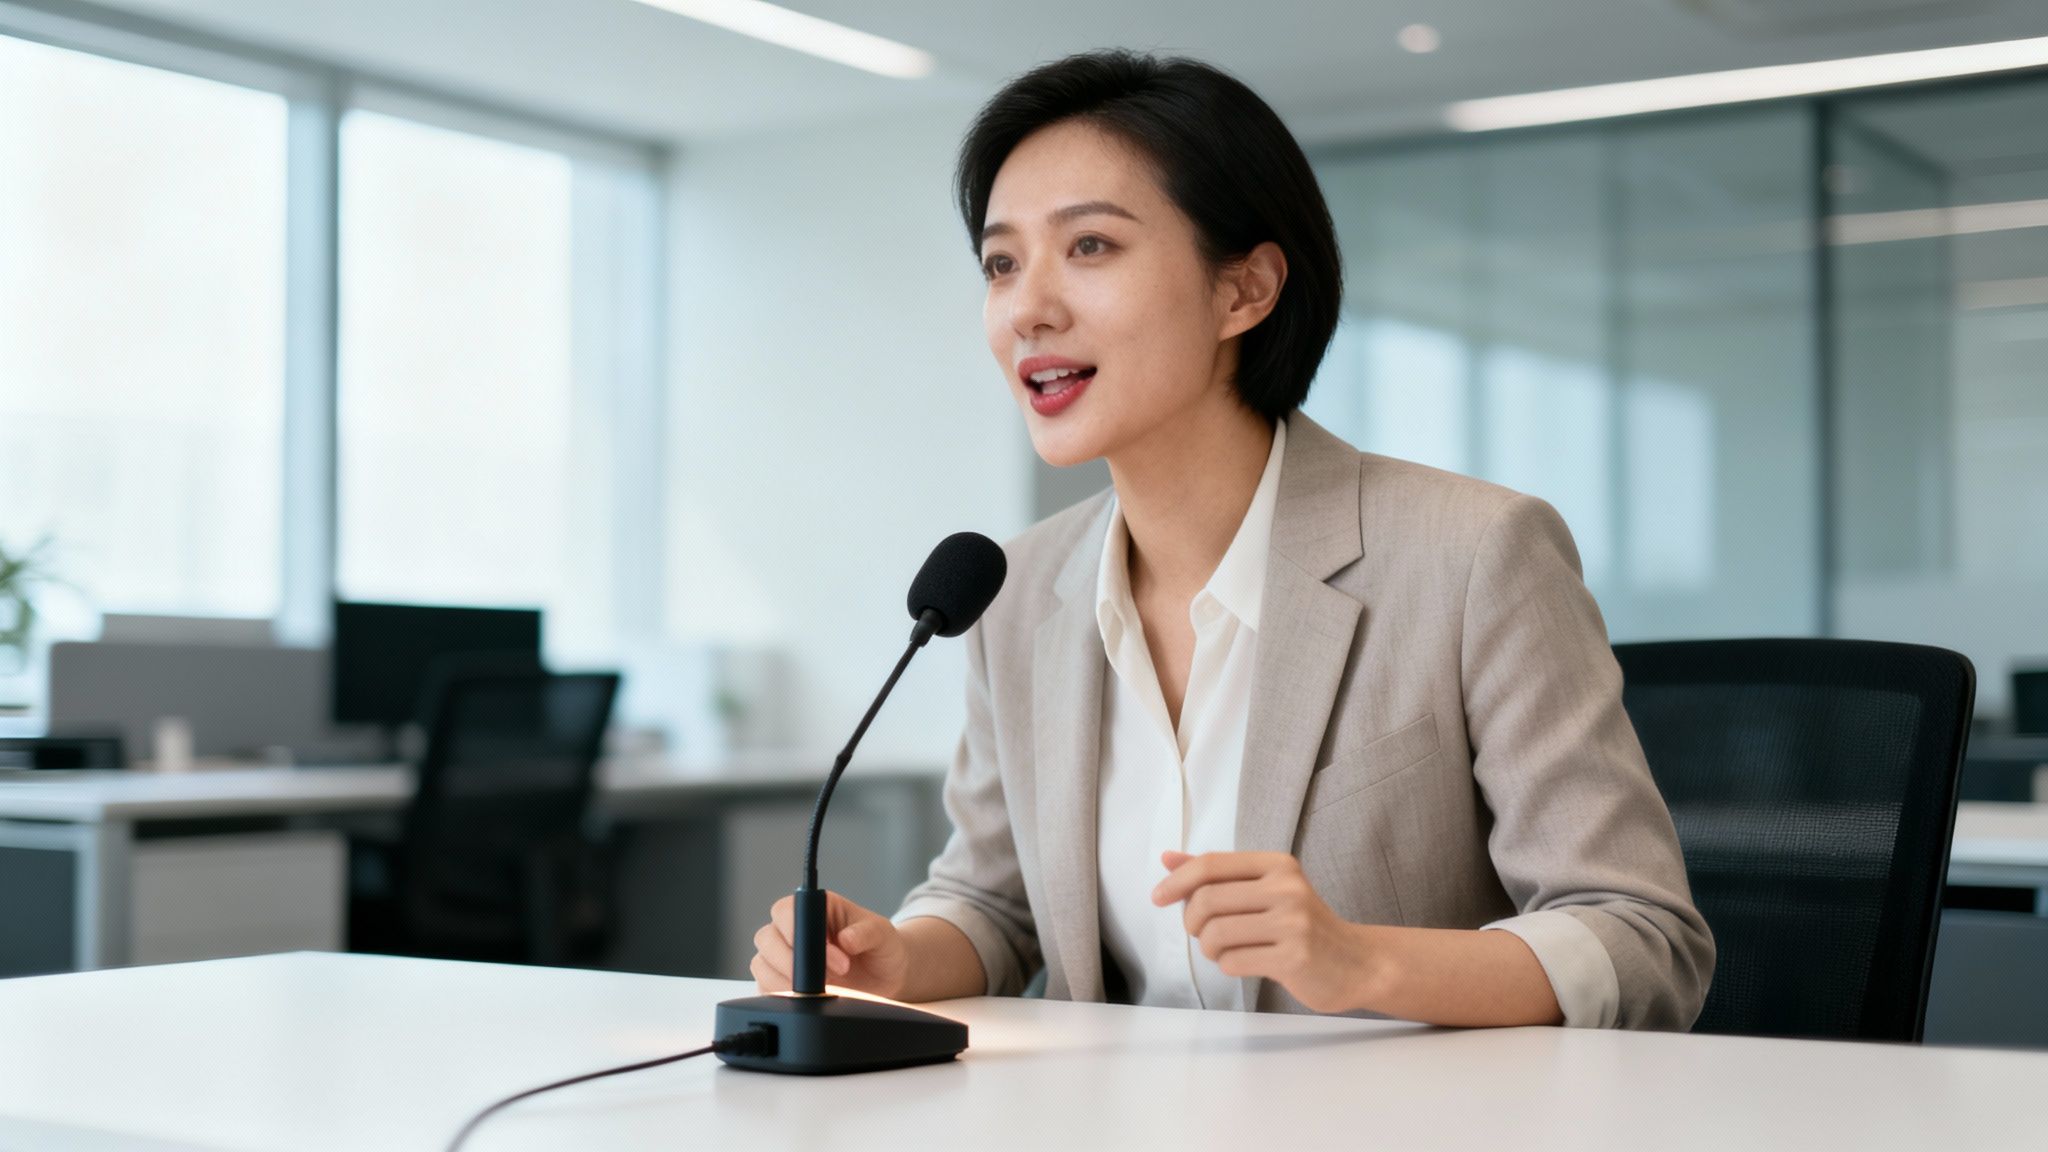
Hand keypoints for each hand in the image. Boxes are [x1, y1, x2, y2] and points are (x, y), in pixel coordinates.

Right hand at [751, 891, 909, 998]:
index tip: (827, 953)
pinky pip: (765, 988)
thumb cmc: (880, 947)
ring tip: (822, 990)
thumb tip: (846, 939)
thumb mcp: (882, 935)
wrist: (883, 976)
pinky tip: (808, 998)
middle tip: (829, 977)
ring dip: (787, 982)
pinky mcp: (782, 981)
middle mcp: (793, 929)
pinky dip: (782, 995)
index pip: (786, 910)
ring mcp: (784, 955)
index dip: (798, 932)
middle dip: (793, 962)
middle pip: (767, 939)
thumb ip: (867, 933)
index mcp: (815, 908)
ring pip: (762, 965)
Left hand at [1151, 850, 1373, 1013]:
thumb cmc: (1302, 924)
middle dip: (1191, 922)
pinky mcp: (1294, 958)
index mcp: (1277, 864)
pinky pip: (1232, 962)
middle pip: (1206, 901)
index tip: (1158, 897)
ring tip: (1225, 949)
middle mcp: (1286, 888)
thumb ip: (1218, 874)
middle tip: (1200, 932)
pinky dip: (1228, 965)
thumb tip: (1167, 858)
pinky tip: (1248, 962)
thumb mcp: (1265, 888)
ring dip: (1209, 948)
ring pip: (1215, 934)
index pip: (1210, 865)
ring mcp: (1293, 923)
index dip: (1176, 881)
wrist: (1356, 963)